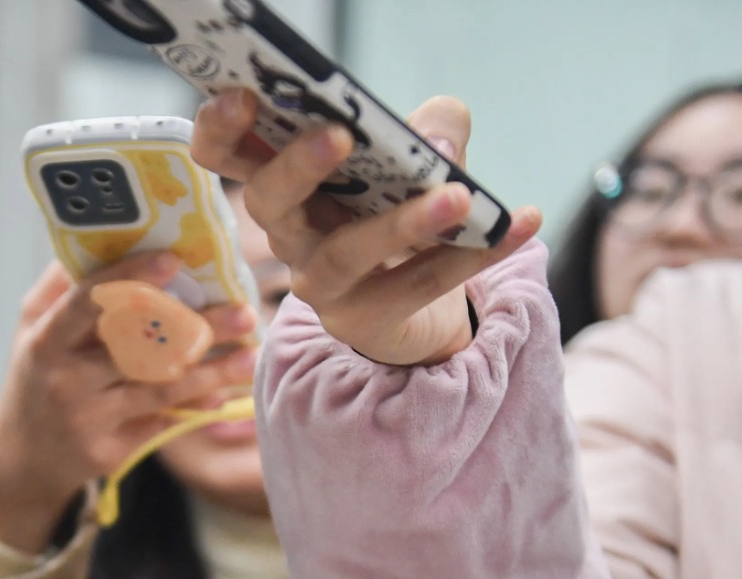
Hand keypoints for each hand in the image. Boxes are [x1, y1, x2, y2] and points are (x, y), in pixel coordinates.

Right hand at [0, 254, 257, 551]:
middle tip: (244, 310)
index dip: (129, 280)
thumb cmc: (36, 378)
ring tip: (251, 353)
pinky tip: (226, 391)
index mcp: (46, 343)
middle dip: (196, 328)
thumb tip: (99, 239)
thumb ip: (61, 287)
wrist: (23, 457)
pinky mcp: (110, 451)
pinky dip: (196, 405)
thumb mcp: (31, 329)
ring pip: (161, 390)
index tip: (172, 260)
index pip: (88, 304)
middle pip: (139, 348)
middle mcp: (66, 382)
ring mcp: (89, 420)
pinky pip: (162, 421)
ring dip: (213, 372)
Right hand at [191, 89, 541, 366]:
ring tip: (457, 198)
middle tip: (338, 134)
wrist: (419, 304)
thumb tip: (434, 144)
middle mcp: (289, 235)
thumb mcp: (417, 155)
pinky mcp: (363, 320)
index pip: (226, 155)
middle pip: (268, 203)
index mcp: (286, 184)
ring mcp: (320, 283)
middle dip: (295, 167)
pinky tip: (521, 222)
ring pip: (341, 256)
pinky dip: (473, 254)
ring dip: (398, 224)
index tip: (241, 97)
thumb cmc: (399, 212)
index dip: (220, 129)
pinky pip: (415, 287)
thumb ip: (431, 128)